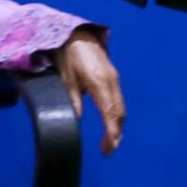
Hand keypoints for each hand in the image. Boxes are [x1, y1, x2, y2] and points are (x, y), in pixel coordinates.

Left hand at [55, 27, 125, 155]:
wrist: (78, 35)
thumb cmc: (69, 57)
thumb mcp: (66, 79)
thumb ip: (72, 100)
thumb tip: (74, 120)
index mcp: (100, 83)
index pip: (109, 112)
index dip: (111, 131)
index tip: (110, 147)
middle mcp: (112, 82)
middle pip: (119, 112)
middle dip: (116, 133)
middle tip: (109, 150)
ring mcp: (115, 79)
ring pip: (121, 107)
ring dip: (117, 125)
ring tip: (110, 141)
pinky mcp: (113, 77)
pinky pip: (118, 100)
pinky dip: (116, 115)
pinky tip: (111, 123)